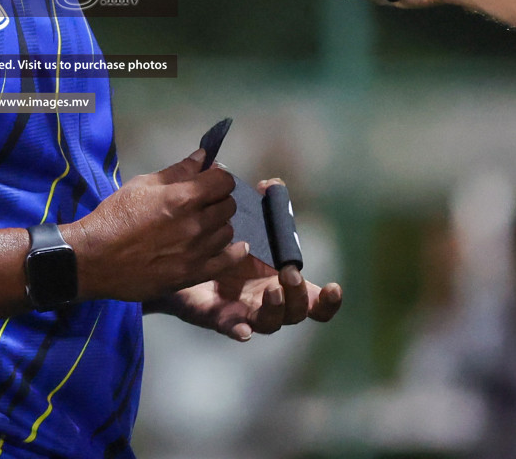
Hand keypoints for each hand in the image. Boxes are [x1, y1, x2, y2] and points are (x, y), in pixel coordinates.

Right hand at [65, 151, 242, 302]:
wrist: (95, 258)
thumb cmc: (116, 216)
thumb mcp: (142, 185)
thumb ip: (177, 171)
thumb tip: (202, 157)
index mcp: (183, 198)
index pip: (224, 181)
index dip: (218, 178)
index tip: (208, 181)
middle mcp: (196, 224)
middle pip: (228, 206)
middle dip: (218, 200)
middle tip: (204, 203)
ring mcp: (197, 252)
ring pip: (228, 232)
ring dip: (219, 225)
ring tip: (204, 226)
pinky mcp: (193, 274)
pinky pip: (227, 262)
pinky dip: (234, 252)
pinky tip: (236, 247)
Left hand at [161, 180, 341, 339]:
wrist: (180, 259)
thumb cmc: (224, 242)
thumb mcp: (246, 223)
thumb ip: (263, 205)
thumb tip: (270, 185)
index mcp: (282, 282)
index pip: (315, 301)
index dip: (329, 301)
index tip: (335, 287)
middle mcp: (269, 302)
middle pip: (297, 312)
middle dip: (298, 295)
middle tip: (289, 273)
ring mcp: (246, 312)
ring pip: (270, 322)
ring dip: (275, 308)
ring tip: (271, 289)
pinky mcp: (218, 317)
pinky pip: (231, 328)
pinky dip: (239, 330)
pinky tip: (243, 330)